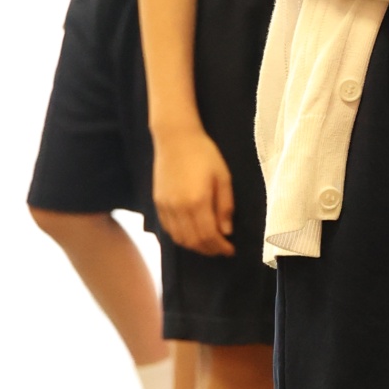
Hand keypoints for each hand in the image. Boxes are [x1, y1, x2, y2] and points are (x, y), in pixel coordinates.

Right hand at [151, 123, 234, 254]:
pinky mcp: (158, 203)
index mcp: (197, 201)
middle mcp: (179, 208)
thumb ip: (225, 206)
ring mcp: (165, 206)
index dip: (220, 247)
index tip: (230, 250)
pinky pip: (168, 229)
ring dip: (195, 246)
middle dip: (209, 250)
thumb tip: (226, 232)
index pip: (209, 235)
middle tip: (221, 249)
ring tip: (208, 244)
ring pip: (179, 238)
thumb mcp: (223, 178)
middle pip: (194, 241)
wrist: (176, 138)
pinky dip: (180, 237)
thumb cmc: (204, 154)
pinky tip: (191, 235)